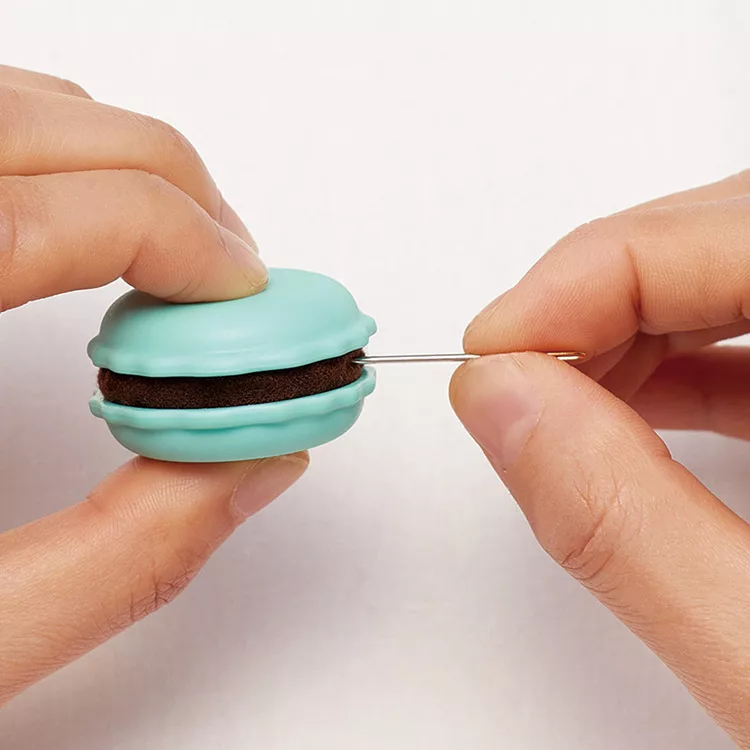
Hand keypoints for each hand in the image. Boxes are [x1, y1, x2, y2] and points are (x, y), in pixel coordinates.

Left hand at [0, 65, 307, 704]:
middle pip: (38, 125)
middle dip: (174, 187)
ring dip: (120, 165)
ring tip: (170, 254)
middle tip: (228, 275)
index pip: (48, 216)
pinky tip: (87, 233)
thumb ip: (128, 552)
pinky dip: (63, 161)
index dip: (183, 240)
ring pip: (11, 106)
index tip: (245, 297)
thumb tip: (252, 465)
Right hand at [450, 170, 749, 746]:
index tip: (493, 348)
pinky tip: (635, 405)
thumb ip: (623, 522)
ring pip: (747, 267)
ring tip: (562, 395)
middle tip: (514, 370)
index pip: (738, 230)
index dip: (584, 275)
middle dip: (602, 290)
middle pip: (739, 226)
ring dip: (636, 322)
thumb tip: (498, 400)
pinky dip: (688, 361)